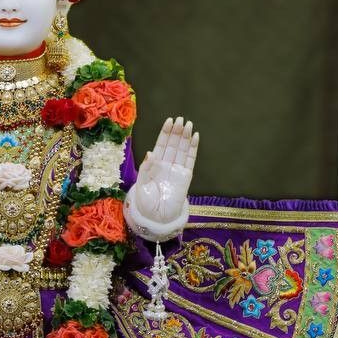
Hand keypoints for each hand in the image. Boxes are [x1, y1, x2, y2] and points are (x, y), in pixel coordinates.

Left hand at [126, 116, 198, 238]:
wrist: (157, 218)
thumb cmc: (146, 203)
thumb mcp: (141, 184)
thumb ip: (146, 168)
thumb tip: (151, 152)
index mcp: (155, 165)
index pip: (161, 145)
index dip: (165, 133)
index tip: (169, 121)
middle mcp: (167, 164)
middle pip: (173, 144)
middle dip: (176, 132)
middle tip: (180, 119)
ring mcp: (177, 169)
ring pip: (182, 149)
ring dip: (185, 137)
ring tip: (188, 124)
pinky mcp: (186, 176)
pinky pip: (190, 159)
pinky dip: (193, 148)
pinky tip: (195, 137)